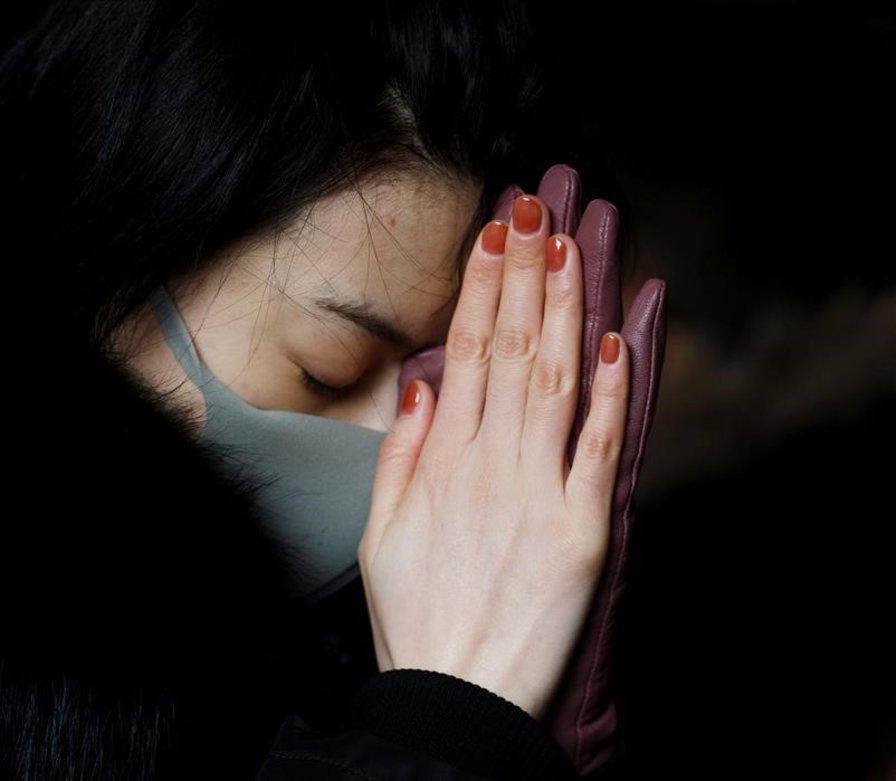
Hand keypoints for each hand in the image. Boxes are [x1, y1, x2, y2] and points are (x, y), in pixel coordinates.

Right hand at [395, 165, 668, 772]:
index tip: (494, 232)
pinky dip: (611, 392)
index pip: (466, 351)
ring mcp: (539, 490)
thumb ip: (398, 455)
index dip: (482, 286)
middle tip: (537, 206)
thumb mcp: (378, 534)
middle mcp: (490, 462)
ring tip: (570, 247)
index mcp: (441, 461)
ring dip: (564, 309)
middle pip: (514, 348)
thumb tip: (418, 385)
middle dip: (525, 272)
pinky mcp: (583, 526)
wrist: (456, 692)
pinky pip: (599, 446)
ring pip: (556, 379)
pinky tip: (614, 341)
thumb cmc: (414, 615)